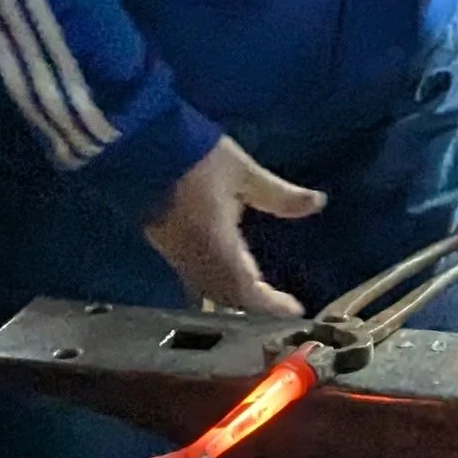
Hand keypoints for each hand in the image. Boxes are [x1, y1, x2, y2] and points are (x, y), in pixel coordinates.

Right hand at [144, 136, 325, 315]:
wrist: (140, 147)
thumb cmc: (196, 158)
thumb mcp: (244, 173)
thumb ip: (280, 195)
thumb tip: (318, 203)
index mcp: (218, 248)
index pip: (248, 292)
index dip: (272, 305)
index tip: (295, 309)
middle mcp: (196, 260)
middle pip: (227, 297)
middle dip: (255, 305)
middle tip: (280, 305)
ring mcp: (177, 255)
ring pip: (209, 290)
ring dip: (235, 296)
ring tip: (259, 293)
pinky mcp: (165, 245)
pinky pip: (195, 278)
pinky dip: (217, 283)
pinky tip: (229, 272)